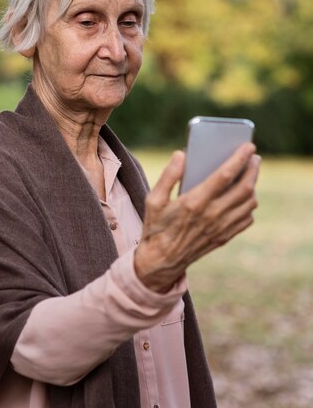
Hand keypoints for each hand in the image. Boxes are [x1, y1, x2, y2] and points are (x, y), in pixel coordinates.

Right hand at [134, 143, 260, 292]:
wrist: (161, 261)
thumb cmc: (156, 227)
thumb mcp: (153, 199)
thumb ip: (168, 176)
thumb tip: (181, 155)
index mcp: (194, 202)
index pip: (225, 175)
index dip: (239, 158)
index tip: (248, 146)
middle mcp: (212, 215)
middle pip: (244, 188)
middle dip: (253, 169)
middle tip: (254, 158)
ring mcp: (220, 228)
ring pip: (249, 203)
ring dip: (253, 186)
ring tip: (249, 174)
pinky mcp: (224, 238)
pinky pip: (246, 219)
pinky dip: (249, 205)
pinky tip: (243, 198)